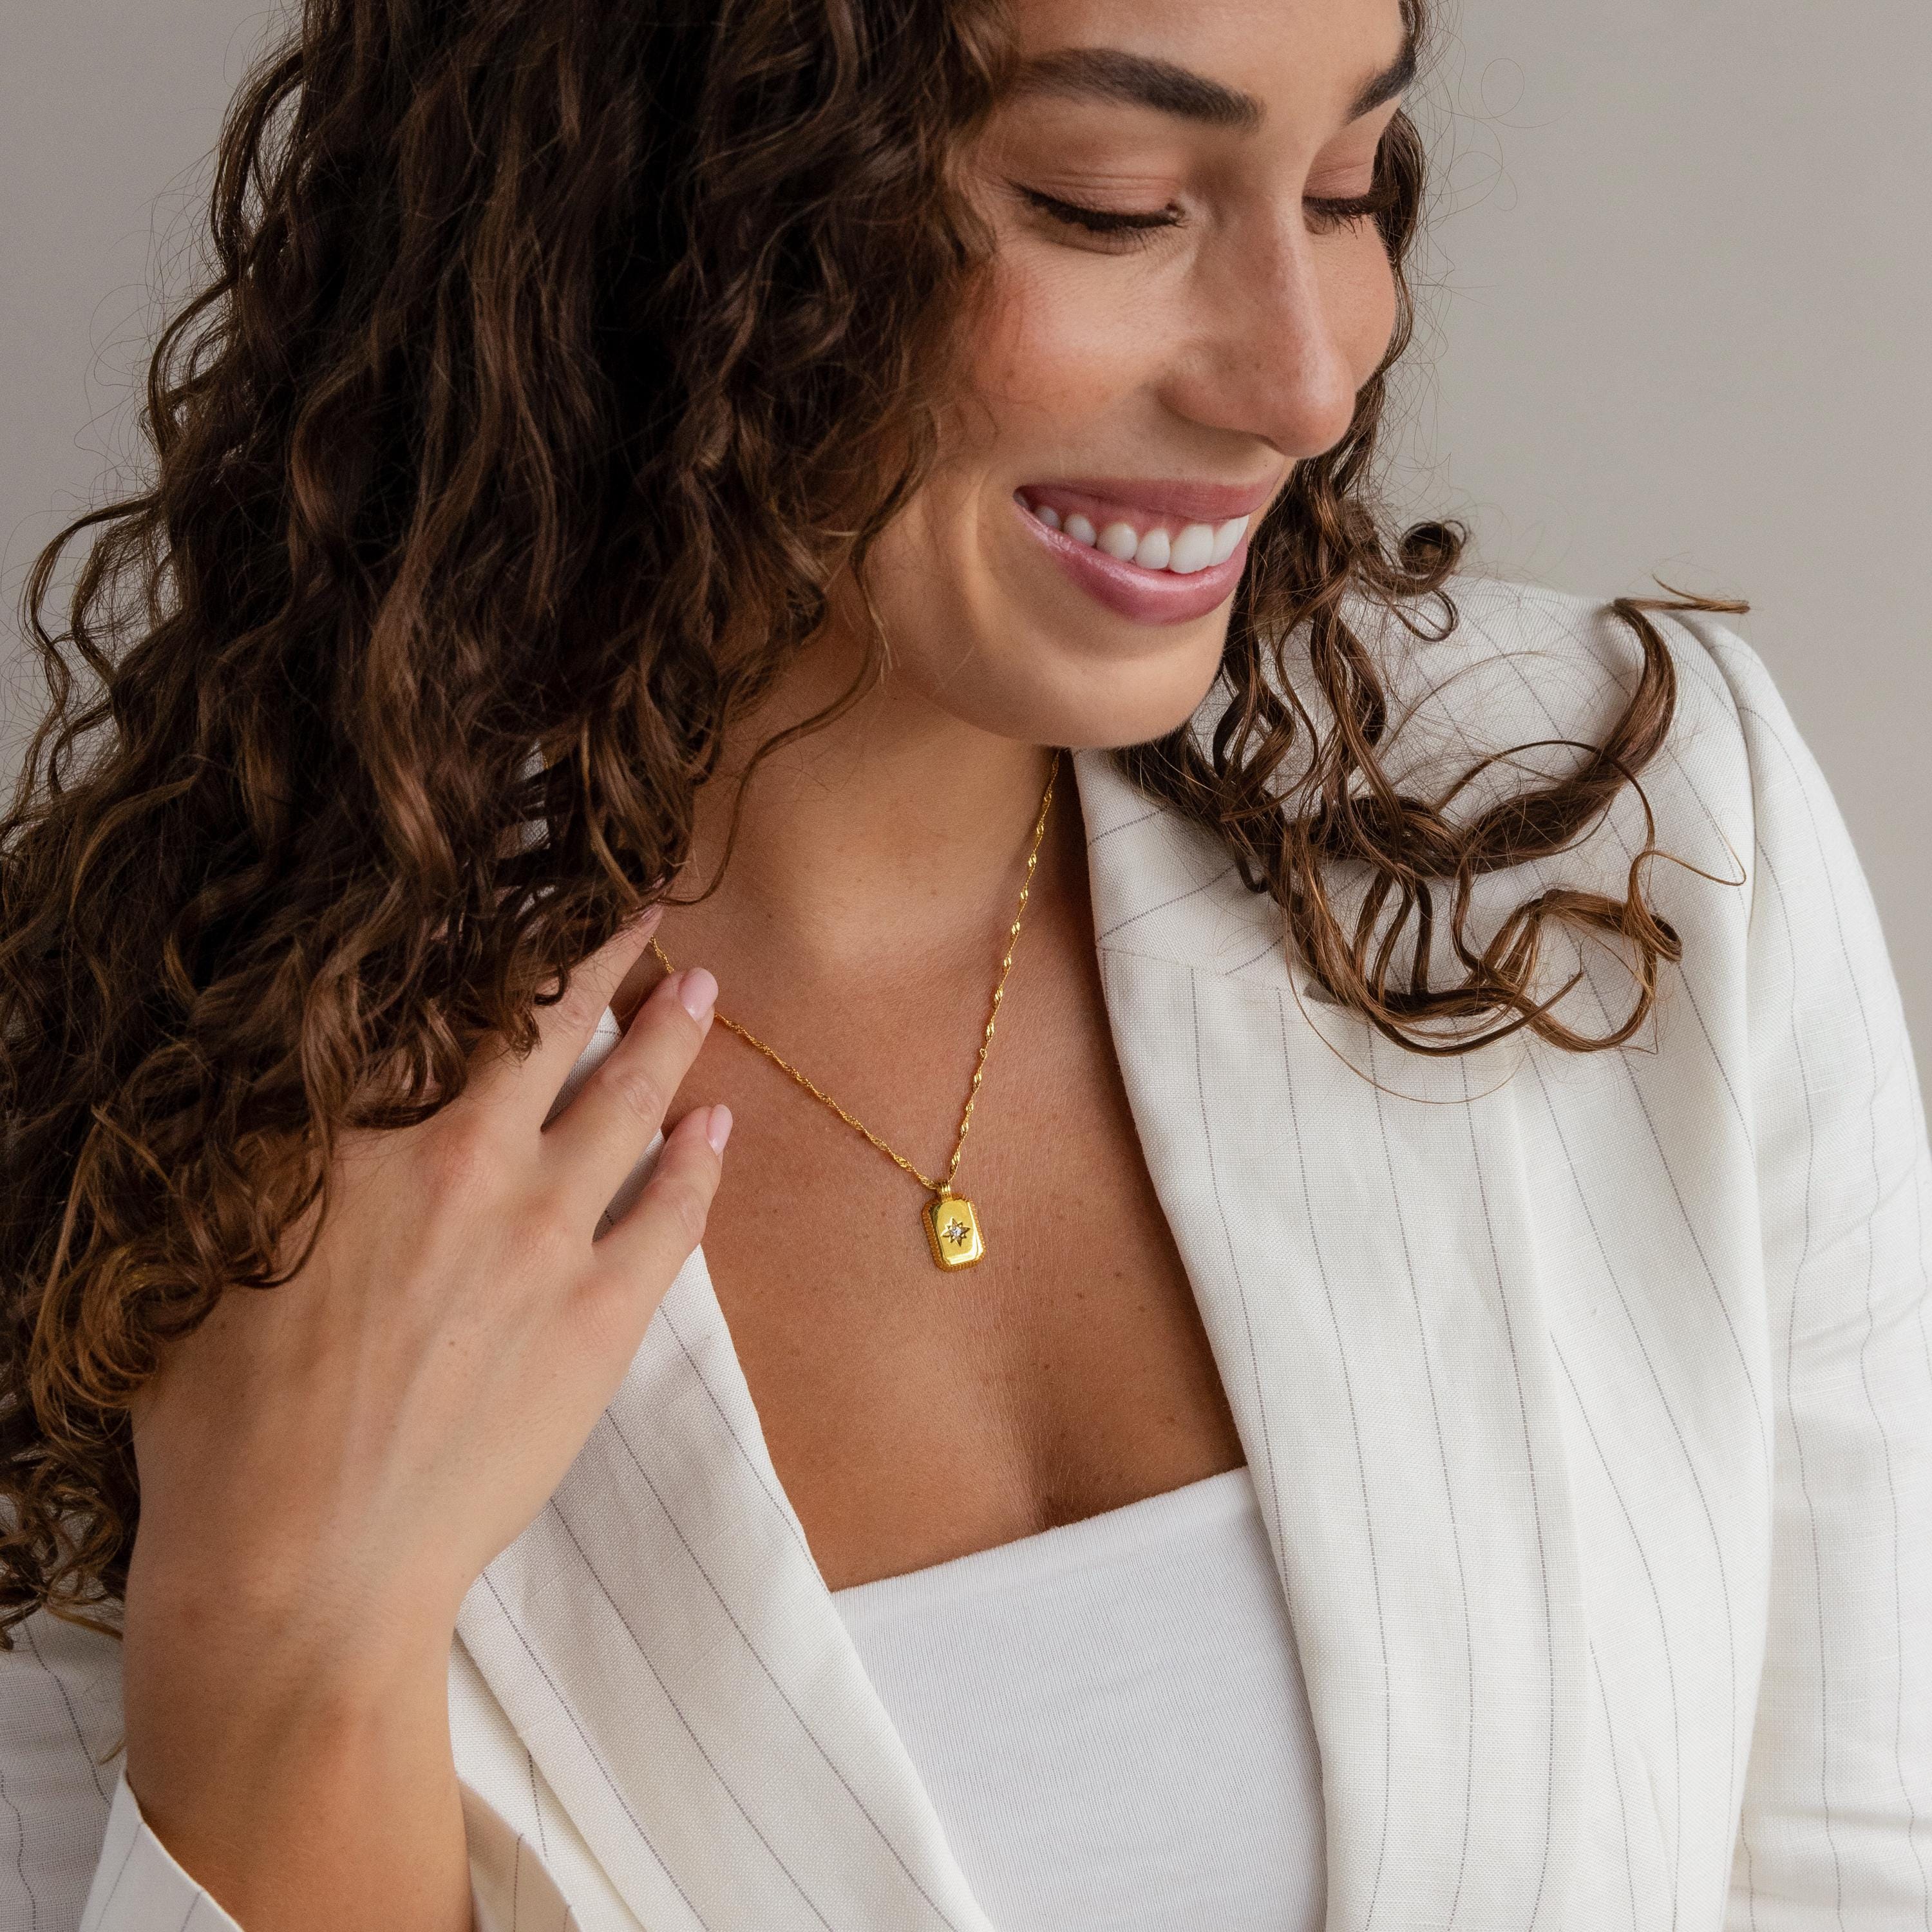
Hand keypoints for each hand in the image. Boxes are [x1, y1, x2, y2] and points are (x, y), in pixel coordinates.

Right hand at [120, 908, 725, 1929]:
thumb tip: (305, 1078)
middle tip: (643, 909)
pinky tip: (721, 1119)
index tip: (527, 898)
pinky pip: (673, 1214)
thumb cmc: (222, 1429)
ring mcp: (545, 1240)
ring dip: (670, 1036)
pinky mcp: (601, 1319)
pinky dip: (701, 1159)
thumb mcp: (209, 1253)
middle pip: (551, 1030)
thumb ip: (272, 1152)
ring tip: (701, 987)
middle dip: (602, 959)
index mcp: (359, 1139)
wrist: (300, 1572)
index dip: (490, 944)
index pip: (439, 1006)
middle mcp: (464, 1165)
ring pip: (628, 1103)